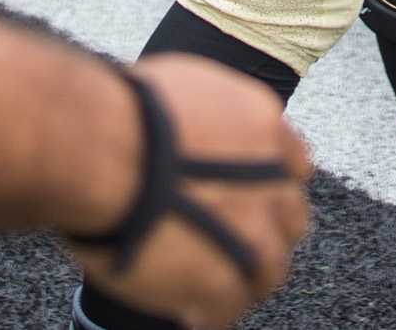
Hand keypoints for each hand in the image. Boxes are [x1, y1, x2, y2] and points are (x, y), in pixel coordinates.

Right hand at [67, 57, 314, 329]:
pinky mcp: (224, 280)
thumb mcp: (182, 89)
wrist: (103, 152)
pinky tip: (189, 312)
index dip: (269, 183)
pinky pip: (228, 308)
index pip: (292, 164)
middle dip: (266, 230)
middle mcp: (271, 182)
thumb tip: (191, 139)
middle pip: (290, 219)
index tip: (250, 194)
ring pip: (271, 269)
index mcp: (262, 127)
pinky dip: (212, 312)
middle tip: (234, 239)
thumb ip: (207, 123)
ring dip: (245, 276)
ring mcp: (254, 234)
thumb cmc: (120, 112)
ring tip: (213, 282)